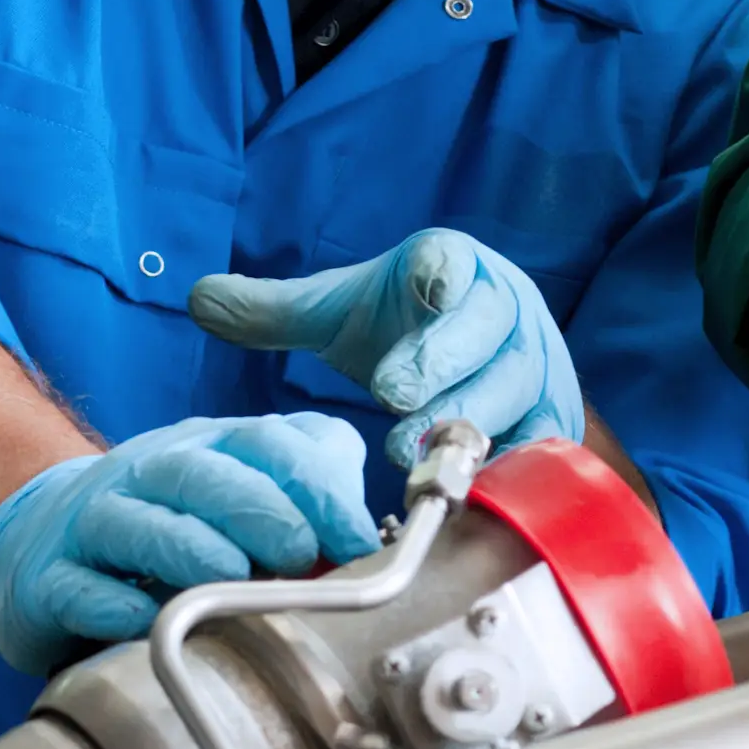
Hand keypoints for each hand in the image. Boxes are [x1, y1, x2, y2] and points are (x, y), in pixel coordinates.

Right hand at [0, 410, 384, 672]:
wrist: (41, 545)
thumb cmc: (167, 526)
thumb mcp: (245, 492)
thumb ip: (314, 490)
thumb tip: (377, 530)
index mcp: (208, 451)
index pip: (267, 444)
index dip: (317, 486)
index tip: (357, 538)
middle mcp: (149, 477)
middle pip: (202, 475)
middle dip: (259, 511)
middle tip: (301, 555)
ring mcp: (93, 526)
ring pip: (135, 525)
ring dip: (189, 549)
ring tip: (233, 578)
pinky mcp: (48, 582)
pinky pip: (78, 590)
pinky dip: (112, 606)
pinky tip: (146, 621)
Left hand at [189, 229, 584, 462]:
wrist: (483, 368)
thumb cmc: (409, 333)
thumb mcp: (343, 317)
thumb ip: (277, 312)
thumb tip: (198, 298)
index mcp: (453, 268)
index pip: (450, 261)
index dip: (441, 275)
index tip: (430, 288)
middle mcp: (504, 312)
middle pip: (485, 330)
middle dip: (440, 362)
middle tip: (394, 397)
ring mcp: (536, 368)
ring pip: (514, 388)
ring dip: (467, 417)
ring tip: (413, 449)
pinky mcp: (551, 422)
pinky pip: (540, 443)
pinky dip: (507, 463)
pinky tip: (469, 486)